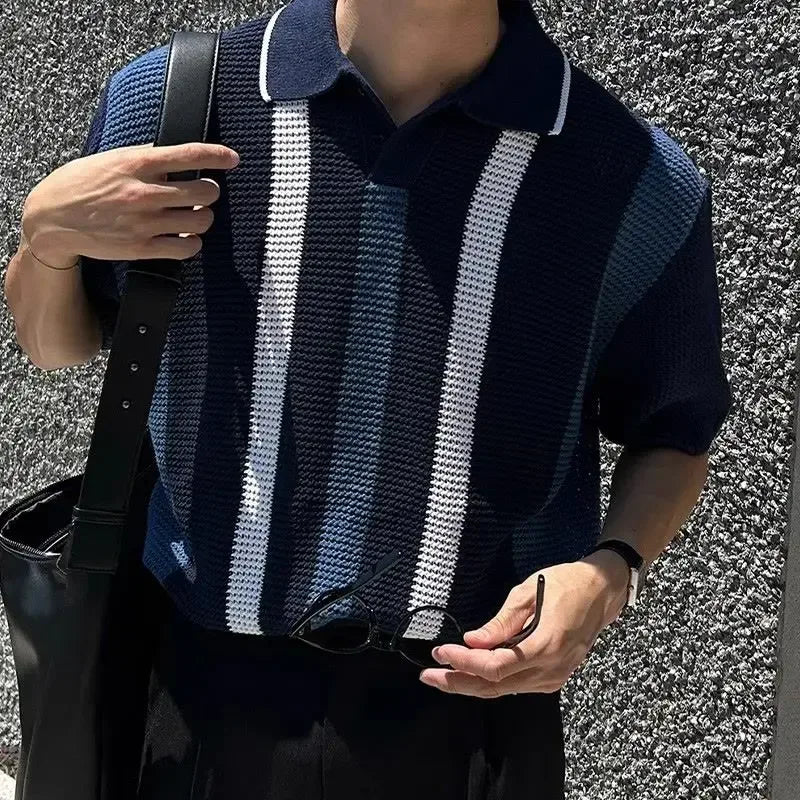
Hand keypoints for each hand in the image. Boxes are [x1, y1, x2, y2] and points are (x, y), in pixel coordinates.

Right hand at [21, 142, 239, 265]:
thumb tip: (175, 157)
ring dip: (203, 218)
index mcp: (136, 163)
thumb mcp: (111, 159)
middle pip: (205, 192)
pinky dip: (192, 243)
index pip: (189, 155)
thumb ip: (145, 158)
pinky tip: (185, 237)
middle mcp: (144, 192)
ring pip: (200, 220)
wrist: (51, 218)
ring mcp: (144, 222)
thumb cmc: (80, 184)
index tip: (232, 159)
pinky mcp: (142, 248)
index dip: (217, 156)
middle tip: (203, 194)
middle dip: (210, 192)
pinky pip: (186, 247)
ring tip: (194, 215)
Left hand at [419, 550, 629, 697]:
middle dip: (458, 682)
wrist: (601, 592)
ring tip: (442, 675)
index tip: (439, 653)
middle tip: (428, 675)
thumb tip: (472, 641)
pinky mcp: (554, 676)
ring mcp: (554, 677)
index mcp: (544, 646)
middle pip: (495, 686)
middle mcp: (550, 669)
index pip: (494, 667)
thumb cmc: (566, 585)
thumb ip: (500, 622)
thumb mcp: (527, 593)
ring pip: (504, 690)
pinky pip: (517, 686)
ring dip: (471, 684)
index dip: (463, 663)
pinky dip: (491, 682)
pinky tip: (471, 674)